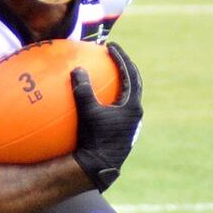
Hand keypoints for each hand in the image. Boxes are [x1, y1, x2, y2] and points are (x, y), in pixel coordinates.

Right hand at [71, 41, 143, 190]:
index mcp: (133, 105)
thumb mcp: (87, 112)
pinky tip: (94, 99)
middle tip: (113, 55)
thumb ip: (83, 90)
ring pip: (127, 96)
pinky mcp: (121, 130)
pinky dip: (109, 97)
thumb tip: (77, 69)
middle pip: (133, 83)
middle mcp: (135, 113)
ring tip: (107, 72)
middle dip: (124, 67)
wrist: (99, 167)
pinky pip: (117, 107)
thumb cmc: (95, 139)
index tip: (111, 46)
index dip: (121, 57)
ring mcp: (129, 123)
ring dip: (118, 82)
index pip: (131, 74)